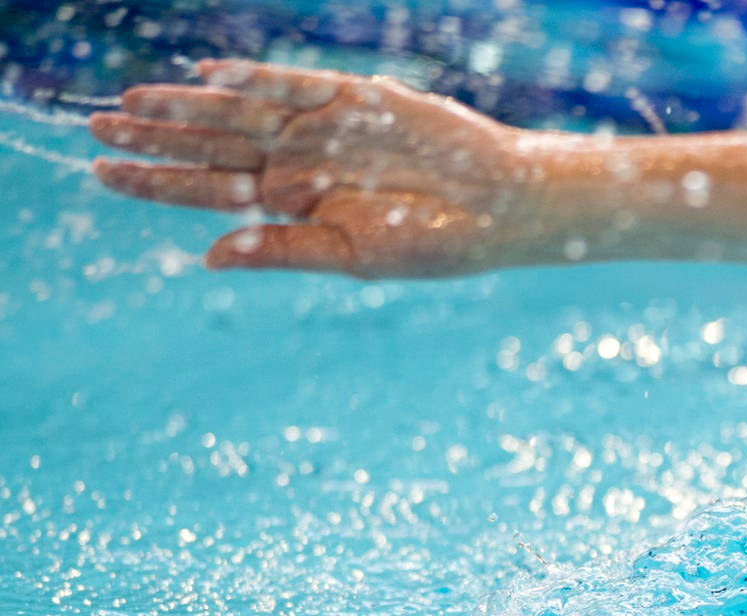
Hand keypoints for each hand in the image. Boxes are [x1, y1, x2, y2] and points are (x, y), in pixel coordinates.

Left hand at [91, 59, 527, 276]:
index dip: (156, 182)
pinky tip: (208, 75)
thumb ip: (283, 250)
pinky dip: (254, 78)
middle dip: (155, 137)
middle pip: (212, 145)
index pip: (209, 191)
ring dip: (188, 106)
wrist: (500, 206)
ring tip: (131, 100)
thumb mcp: (354, 256)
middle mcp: (299, 162)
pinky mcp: (354, 98)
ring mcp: (323, 127)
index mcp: (295, 206)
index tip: (103, 175)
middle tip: (93, 127)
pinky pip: (293, 84)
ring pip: (240, 110)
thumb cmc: (435, 244)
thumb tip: (208, 256)